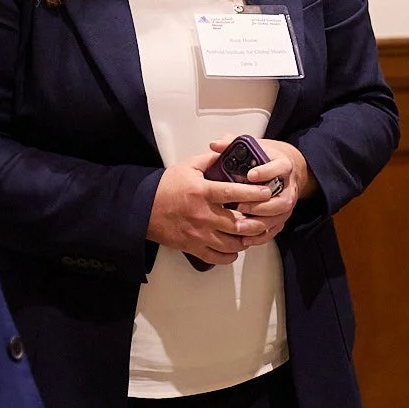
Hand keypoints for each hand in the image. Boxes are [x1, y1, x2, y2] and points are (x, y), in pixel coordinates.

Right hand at [148, 153, 273, 265]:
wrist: (141, 208)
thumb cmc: (167, 186)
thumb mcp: (189, 166)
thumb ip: (211, 159)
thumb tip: (230, 150)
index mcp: (202, 192)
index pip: (233, 193)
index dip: (253, 193)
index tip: (267, 192)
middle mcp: (202, 215)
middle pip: (238, 224)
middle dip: (257, 222)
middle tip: (266, 217)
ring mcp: (198, 234)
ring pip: (231, 244)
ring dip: (246, 239)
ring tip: (254, 232)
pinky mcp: (192, 247)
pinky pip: (217, 257)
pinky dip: (230, 255)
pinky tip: (236, 247)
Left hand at [209, 138, 311, 246]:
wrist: (282, 171)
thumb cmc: (264, 159)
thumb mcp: (253, 147)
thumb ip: (233, 144)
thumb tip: (215, 144)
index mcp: (283, 166)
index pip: (279, 168)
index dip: (266, 172)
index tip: (250, 175)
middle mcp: (288, 186)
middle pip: (281, 198)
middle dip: (260, 205)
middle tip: (240, 206)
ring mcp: (286, 203)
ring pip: (278, 216)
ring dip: (258, 222)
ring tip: (238, 226)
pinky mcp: (282, 216)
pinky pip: (275, 229)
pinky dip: (261, 235)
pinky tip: (244, 238)